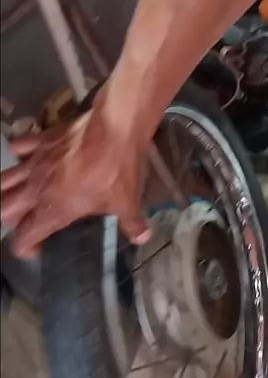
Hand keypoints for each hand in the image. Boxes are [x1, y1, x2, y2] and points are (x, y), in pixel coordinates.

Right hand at [1, 106, 150, 259]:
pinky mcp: (40, 140)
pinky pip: (18, 147)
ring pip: (3, 181)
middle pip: (4, 211)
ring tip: (21, 194)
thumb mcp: (127, 202)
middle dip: (11, 220)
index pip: (22, 239)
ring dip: (8, 190)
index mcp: (53, 210)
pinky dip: (20, 155)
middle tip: (29, 219)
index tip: (40, 248)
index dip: (27, 248)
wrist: (115, 129)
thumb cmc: (117, 171)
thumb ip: (132, 224)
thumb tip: (143, 238)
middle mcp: (36, 189)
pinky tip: (31, 159)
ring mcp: (34, 163)